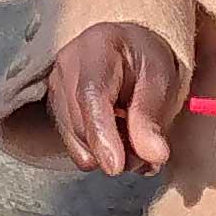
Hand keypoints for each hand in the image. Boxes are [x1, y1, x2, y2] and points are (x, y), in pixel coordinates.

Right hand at [46, 22, 183, 175]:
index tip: (116, 166)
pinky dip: (100, 152)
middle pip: (83, 126)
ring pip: (77, 142)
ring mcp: (55, 90)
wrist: (128, 50)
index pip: (91, 95)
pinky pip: (75, 146)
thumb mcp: (161, 80)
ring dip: (111, 153)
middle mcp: (66, 68)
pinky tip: (119, 139)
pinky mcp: (54, 111)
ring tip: (137, 141)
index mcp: (97, 49)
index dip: (102, 134)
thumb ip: (152, 118)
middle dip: (119, 150)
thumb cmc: (146, 60)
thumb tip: (154, 156)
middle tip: (151, 154)